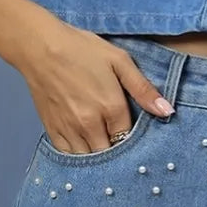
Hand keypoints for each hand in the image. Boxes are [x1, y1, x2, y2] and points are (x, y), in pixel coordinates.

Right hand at [10, 17, 174, 153]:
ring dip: (99, 158)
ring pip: (90, 160)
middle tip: (120, 146)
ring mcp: (70, 131)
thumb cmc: (81, 49)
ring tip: (103, 148)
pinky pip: (70, 157)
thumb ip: (143, 89)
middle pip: (111, 156)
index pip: (130, 140)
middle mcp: (90, 125)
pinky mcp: (54, 132)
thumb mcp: (119, 61)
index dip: (134, 142)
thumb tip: (167, 111)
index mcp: (111, 108)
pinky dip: (79, 157)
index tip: (134, 138)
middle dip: (117, 154)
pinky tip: (85, 148)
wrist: (39, 46)